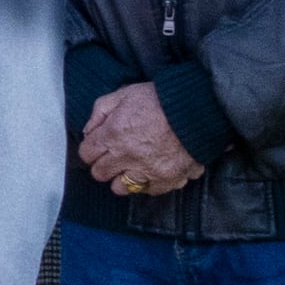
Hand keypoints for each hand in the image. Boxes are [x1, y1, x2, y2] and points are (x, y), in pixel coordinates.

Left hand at [77, 84, 201, 197]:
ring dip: (123, 177)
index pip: (86, 154)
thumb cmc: (161, 99)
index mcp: (113, 134)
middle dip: (104, 164)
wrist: (198, 109)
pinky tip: (153, 168)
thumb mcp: (124, 94)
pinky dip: (149, 182)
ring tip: (133, 165)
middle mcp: (126, 157)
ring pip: (120, 187)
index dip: (92, 149)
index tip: (99, 146)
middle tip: (115, 155)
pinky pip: (149, 190)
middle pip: (100, 174)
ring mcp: (147, 171)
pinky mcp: (167, 179)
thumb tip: (90, 130)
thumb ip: (101, 111)